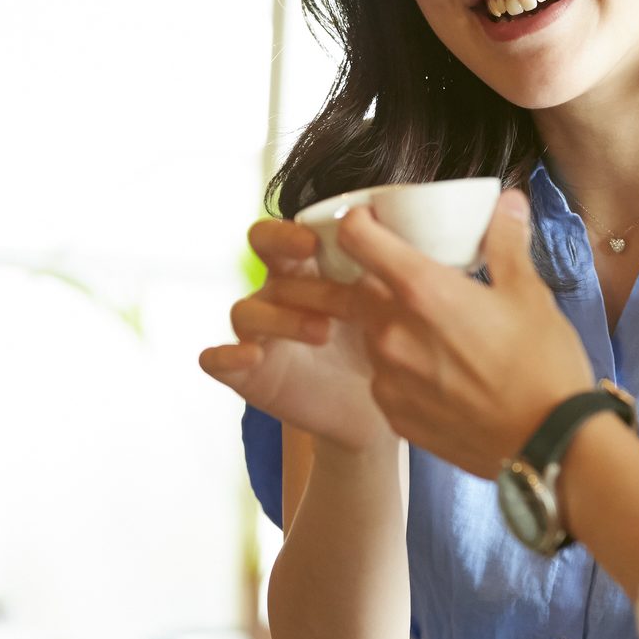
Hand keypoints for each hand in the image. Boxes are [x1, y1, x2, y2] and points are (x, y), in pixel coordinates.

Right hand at [198, 218, 390, 450]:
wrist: (377, 413)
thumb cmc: (384, 349)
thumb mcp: (394, 308)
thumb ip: (396, 271)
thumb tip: (421, 234)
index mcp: (312, 268)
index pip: (292, 229)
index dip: (297, 224)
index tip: (321, 234)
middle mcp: (280, 292)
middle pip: (259, 247)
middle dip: (279, 242)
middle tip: (309, 251)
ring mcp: (259, 332)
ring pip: (246, 310)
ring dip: (280, 315)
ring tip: (322, 331)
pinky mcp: (247, 373)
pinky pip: (217, 359)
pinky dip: (226, 355)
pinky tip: (252, 357)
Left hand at [335, 190, 592, 477]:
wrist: (550, 447)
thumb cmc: (544, 366)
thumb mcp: (530, 294)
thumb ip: (506, 242)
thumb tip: (507, 202)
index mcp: (422, 291)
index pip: (358, 238)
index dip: (361, 222)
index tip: (374, 221)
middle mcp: (392, 333)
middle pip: (360, 288)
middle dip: (380, 278)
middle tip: (417, 280)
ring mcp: (389, 379)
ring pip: (371, 334)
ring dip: (391, 325)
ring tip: (434, 331)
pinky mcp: (395, 415)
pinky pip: (384, 378)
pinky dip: (400, 369)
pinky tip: (438, 373)